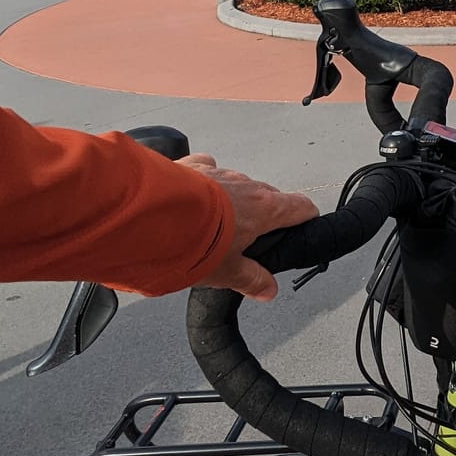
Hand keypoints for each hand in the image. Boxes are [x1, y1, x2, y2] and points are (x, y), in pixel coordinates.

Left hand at [180, 154, 316, 300]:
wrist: (151, 216)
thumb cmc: (192, 242)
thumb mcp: (226, 273)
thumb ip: (251, 279)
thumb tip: (267, 289)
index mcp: (264, 210)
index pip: (300, 206)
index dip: (305, 216)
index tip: (304, 223)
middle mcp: (246, 186)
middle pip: (268, 196)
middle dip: (263, 213)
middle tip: (248, 236)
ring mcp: (219, 173)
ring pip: (236, 184)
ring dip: (231, 199)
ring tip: (213, 222)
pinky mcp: (192, 166)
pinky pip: (206, 169)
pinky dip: (204, 180)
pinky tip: (192, 196)